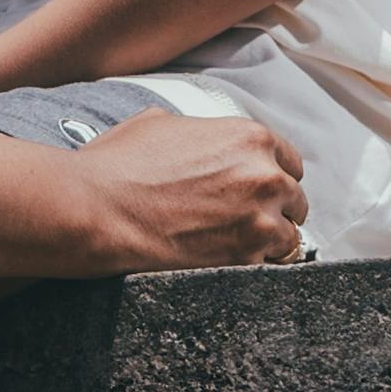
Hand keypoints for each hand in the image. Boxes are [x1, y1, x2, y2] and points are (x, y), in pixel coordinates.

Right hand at [72, 113, 306, 271]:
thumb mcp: (160, 124)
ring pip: (289, 237)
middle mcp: (265, 176)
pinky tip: (228, 262)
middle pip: (294, 200)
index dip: (273, 176)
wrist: (96, 210)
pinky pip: (270, 267)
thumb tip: (203, 142)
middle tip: (245, 221)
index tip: (260, 192)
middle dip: (273, 210)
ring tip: (238, 247)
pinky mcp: (246, 258)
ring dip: (268, 242)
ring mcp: (260, 220)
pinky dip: (253, 266)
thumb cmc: (117, 165)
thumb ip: (201, 132)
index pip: (291, 162)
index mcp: (249, 137)